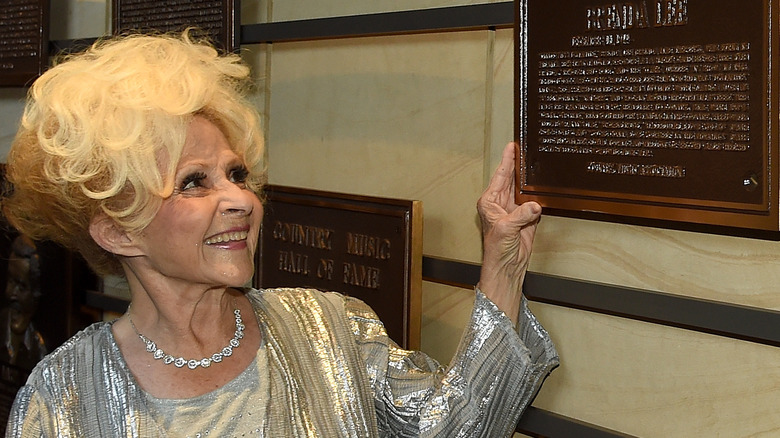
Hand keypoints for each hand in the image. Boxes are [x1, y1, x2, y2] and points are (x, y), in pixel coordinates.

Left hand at [476, 142, 540, 323]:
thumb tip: (534, 205)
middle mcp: (501, 202)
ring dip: (530, 179)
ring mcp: (515, 209)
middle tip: (527, 147)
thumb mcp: (505, 229)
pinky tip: (544, 185)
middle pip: (512, 178)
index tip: (512, 145)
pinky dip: (540, 194)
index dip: (507, 160)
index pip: (500, 175)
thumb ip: (520, 215)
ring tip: (537, 162)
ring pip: (524, 188)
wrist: (507, 266)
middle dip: (519, 164)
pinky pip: (535, 201)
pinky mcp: (527, 217)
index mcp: (490, 201)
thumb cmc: (496, 249)